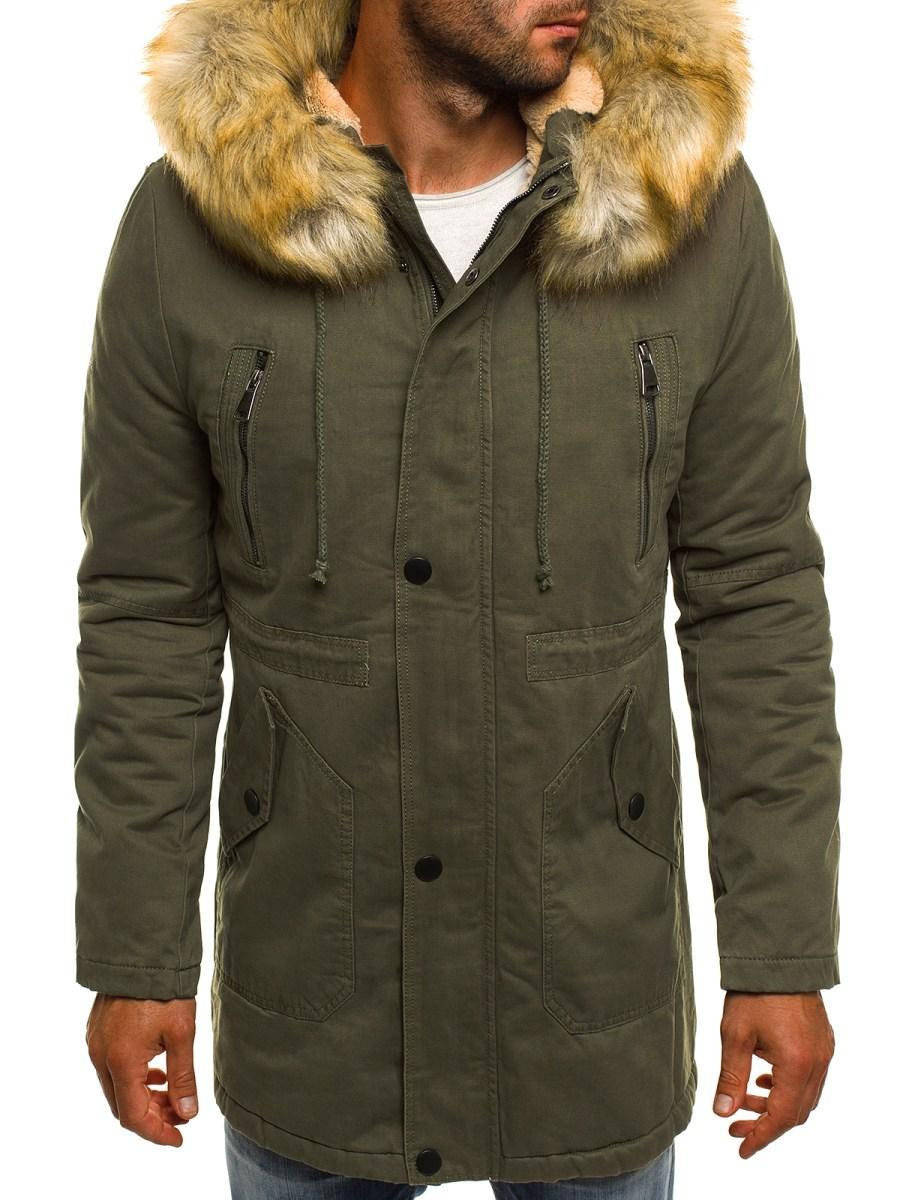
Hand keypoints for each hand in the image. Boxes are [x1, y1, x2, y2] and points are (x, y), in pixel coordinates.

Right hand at [85, 994, 198, 1146]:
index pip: (134, 1117)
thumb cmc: (164, 989)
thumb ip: (183, 1077)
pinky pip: (112, 1069)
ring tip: (173, 1093)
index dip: (157, 1132)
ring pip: (117, 1088)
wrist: (142, 951)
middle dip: (153, 1116)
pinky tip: (157, 1070)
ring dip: (144, 1097)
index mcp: (121, 1062)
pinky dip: (134, 1078)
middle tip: (182, 1115)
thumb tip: (188, 1112)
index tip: (180, 1137)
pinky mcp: (97, 1032)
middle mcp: (101, 1057)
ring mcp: (96, 1044)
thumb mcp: (182, 1034)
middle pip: (123, 1106)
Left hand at [712, 990, 834, 1158]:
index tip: (741, 1148)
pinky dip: (787, 1087)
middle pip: (795, 1112)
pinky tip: (764, 1078)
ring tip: (745, 1101)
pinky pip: (810, 1079)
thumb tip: (723, 1112)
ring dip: (776, 1105)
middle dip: (765, 1124)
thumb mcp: (735, 1034)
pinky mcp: (823, 1042)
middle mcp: (817, 1063)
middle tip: (735, 1126)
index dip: (761, 1137)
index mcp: (797, 1064)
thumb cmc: (755, 992)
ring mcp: (824, 1052)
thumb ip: (730, 1077)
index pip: (781, 1117)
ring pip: (804, 1097)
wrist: (780, 957)